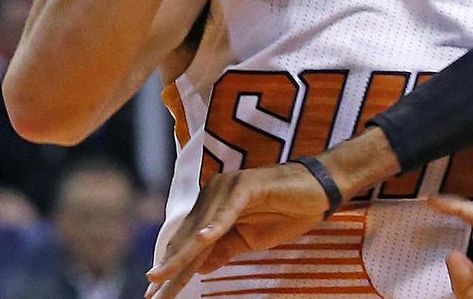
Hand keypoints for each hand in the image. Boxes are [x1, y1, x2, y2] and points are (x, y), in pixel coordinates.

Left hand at [144, 162, 329, 298]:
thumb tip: (198, 269)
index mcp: (215, 207)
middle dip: (171, 267)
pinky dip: (216, 227)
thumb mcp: (251, 240)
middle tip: (152, 292)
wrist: (321, 189)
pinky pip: (229, 211)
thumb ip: (224, 250)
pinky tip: (202, 242)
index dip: (174, 267)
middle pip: (190, 237)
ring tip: (163, 277)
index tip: (155, 292)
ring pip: (203, 228)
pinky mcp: (248, 185)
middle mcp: (215, 194)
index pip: (190, 242)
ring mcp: (230, 187)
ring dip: (183, 255)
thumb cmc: (288, 211)